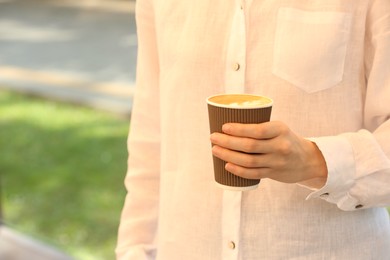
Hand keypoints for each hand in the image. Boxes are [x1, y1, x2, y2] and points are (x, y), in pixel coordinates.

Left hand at [210, 121, 327, 183]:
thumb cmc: (285, 139)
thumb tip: (228, 127)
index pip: (257, 130)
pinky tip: (227, 166)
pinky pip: (253, 174)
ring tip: (215, 150)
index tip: (223, 127)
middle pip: (249, 146)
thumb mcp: (278, 129)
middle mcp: (280, 146)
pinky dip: (238, 170)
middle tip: (213, 137)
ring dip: (229, 156)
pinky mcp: (273, 174)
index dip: (239, 129)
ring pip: (249, 161)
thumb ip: (260, 128)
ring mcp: (277, 162)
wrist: (308, 160)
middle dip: (228, 142)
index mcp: (280, 130)